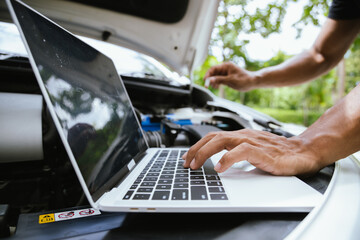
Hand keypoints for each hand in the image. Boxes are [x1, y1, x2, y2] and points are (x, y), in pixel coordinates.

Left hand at [182, 129, 320, 175]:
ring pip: (222, 140)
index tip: (188, 157)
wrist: (302, 152)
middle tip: (186, 162)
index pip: (214, 136)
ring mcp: (252, 141)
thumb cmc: (278, 153)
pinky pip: (240, 151)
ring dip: (205, 152)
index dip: (198, 146)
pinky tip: (219, 168)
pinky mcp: (261, 151)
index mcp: (241, 136)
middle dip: (196, 149)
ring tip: (196, 165)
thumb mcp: (252, 151)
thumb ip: (236, 153)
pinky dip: (227, 159)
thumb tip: (218, 163)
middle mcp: (244, 135)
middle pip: (213, 137)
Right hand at [204, 62, 256, 91]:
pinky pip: (220, 79)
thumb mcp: (230, 80)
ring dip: (214, 82)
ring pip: (216, 76)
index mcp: (226, 66)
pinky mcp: (228, 77)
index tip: (205, 81)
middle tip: (208, 86)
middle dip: (210, 79)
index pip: (213, 69)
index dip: (208, 74)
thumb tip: (210, 79)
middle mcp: (226, 68)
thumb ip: (220, 80)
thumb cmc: (244, 80)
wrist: (253, 82)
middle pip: (214, 73)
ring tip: (215, 87)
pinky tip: (217, 87)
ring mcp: (227, 72)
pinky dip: (217, 83)